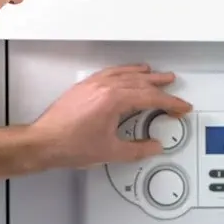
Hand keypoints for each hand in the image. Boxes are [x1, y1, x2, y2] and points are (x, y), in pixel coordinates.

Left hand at [29, 65, 191, 169]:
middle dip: (159, 85)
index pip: (150, 97)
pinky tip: (125, 73)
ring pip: (124, 74)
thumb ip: (137, 150)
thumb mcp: (110, 152)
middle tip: (173, 85)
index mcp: (113, 100)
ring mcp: (92, 85)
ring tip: (154, 73)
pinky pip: (109, 73)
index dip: (169, 102)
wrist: (43, 143)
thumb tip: (153, 146)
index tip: (180, 107)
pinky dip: (123, 71)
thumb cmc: (69, 145)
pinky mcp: (83, 87)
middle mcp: (103, 88)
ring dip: (142, 74)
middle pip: (139, 82)